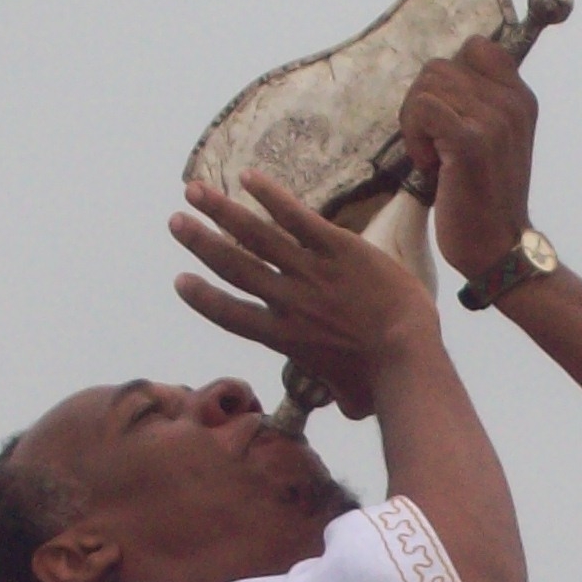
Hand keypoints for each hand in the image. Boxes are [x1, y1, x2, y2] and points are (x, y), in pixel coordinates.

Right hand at [172, 173, 442, 418]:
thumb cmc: (382, 382)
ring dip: (221, 211)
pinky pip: (298, 217)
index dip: (203, 298)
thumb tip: (346, 404)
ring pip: (255, 235)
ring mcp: (310, 272)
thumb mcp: (350, 395)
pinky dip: (271, 196)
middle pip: (233, 266)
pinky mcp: (338, 249)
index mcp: (285, 337)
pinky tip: (248, 177)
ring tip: (194, 190)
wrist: (406, 355)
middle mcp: (288, 301)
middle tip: (175, 222)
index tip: (181, 281)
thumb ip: (338, 392)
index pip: (231, 315)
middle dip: (200, 242)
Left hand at [399, 36, 538, 282]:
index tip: (449, 117)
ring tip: (436, 158)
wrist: (498, 248)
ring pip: (426, 84)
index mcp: (520, 98)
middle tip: (436, 146)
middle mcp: (512, 102)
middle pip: (439, 67)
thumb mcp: (492, 140)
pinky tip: (431, 166)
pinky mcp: (470, 141)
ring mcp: (493, 120)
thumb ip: (477, 104)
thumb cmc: (484, 198)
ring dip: (416, 123)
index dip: (447, 78)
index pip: (475, 48)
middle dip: (423, 105)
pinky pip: (421, 108)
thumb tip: (437, 76)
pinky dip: (414, 137)